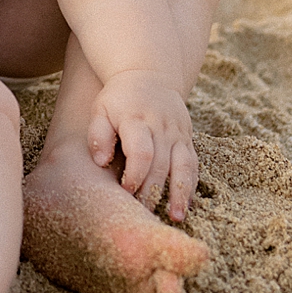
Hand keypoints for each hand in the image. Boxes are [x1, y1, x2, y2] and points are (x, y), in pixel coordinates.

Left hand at [89, 72, 197, 222]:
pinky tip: (185, 206)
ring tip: (176, 217)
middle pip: (161, 164)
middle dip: (152, 191)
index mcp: (137, 119)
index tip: (126, 191)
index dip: (136, 174)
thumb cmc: (118, 99)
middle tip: (143, 215)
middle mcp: (162, 126)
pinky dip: (190, 186)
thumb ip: (98, 134)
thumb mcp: (101, 109)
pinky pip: (193, 165)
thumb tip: (101, 162)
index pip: (141, 151)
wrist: (149, 74)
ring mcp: (178, 133)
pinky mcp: (188, 139)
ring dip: (180, 193)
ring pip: (184, 166)